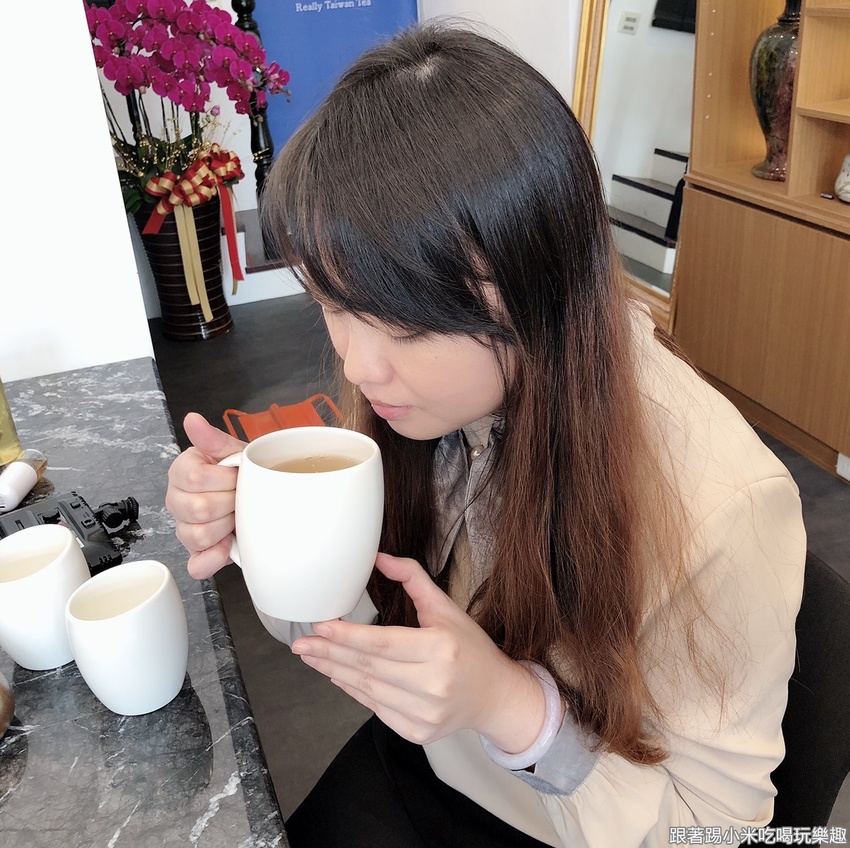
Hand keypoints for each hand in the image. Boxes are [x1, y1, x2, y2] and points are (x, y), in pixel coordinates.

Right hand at [165, 412, 244, 578]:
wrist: (257, 494)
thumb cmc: (241, 473)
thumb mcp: (233, 452)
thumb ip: (213, 439)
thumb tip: (192, 419)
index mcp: (182, 472)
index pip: (193, 478)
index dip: (223, 479)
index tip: (237, 477)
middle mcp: (177, 500)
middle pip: (198, 509)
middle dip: (230, 502)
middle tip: (242, 496)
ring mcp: (184, 528)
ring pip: (198, 535)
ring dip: (227, 526)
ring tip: (237, 515)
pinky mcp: (196, 553)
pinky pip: (198, 564)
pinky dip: (215, 558)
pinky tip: (228, 545)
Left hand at [292, 553, 545, 750]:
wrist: (495, 695)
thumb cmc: (470, 648)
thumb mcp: (446, 607)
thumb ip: (413, 578)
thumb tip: (380, 557)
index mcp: (441, 649)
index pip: (382, 643)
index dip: (348, 636)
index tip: (321, 626)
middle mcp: (433, 684)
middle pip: (369, 667)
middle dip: (330, 653)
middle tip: (302, 643)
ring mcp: (425, 713)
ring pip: (367, 690)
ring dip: (334, 672)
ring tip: (312, 657)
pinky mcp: (418, 732)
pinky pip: (375, 709)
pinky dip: (352, 691)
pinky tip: (336, 676)